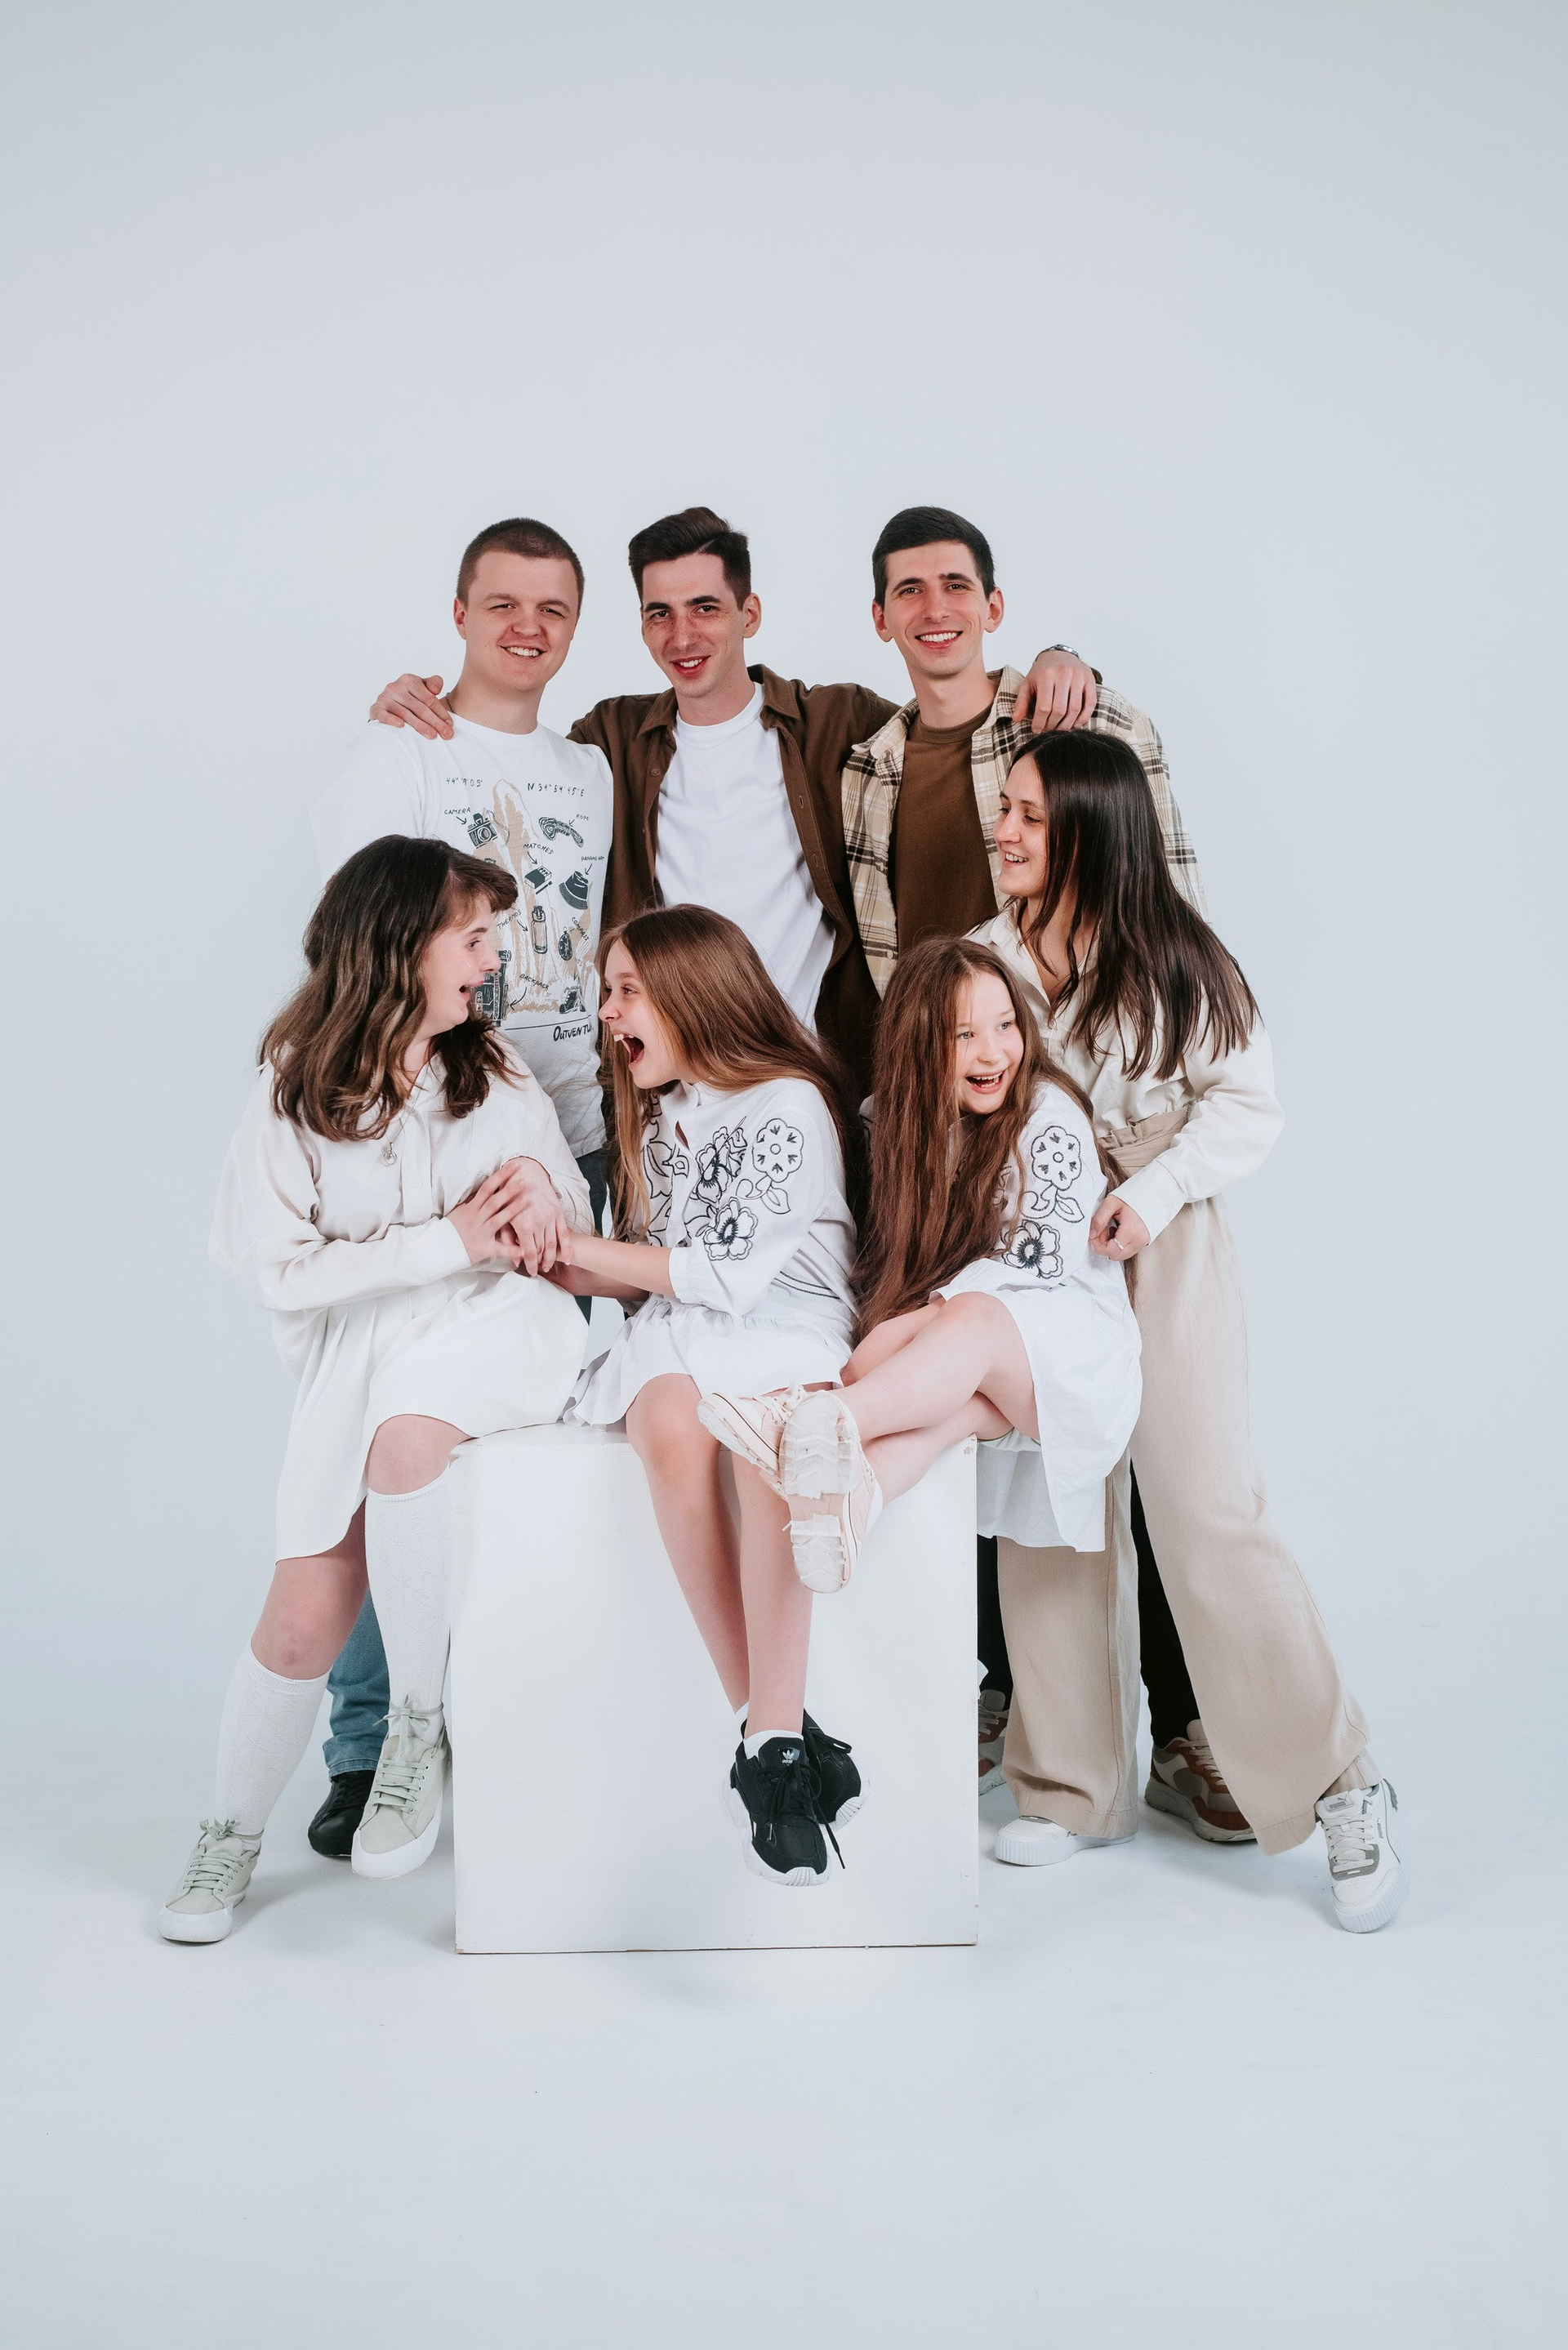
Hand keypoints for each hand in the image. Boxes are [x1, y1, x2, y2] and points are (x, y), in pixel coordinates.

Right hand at [370, 673, 453, 739]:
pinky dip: (391, 720)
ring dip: (420, 726)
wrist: (389, 703)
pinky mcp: (376, 708)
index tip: (450, 724)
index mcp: (409, 680)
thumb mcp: (423, 687)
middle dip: (435, 722)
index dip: (441, 712)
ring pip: (405, 714)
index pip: (428, 698)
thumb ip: (433, 684)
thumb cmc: (411, 697)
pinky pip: (383, 714)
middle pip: (419, 707)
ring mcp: (384, 697)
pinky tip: (401, 726)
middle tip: (447, 734)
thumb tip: (436, 688)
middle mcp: (396, 687)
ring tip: (432, 736)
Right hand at [447, 1159, 540, 1267]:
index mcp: (471, 1208)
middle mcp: (476, 1219)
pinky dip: (510, 1251)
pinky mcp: (483, 1249)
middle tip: (523, 1179)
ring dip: (512, 1210)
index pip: (487, 1188)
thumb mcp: (460, 1210)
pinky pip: (498, 1250)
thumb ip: (474, 1200)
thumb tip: (487, 1187)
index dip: (499, 1176)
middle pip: (494, 1201)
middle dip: (508, 1190)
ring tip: (527, 1200)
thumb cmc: (452, 1229)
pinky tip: (523, 1250)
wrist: (439, 1248)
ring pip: (498, 1220)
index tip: (512, 1167)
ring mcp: (480, 1233)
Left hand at [490, 1157, 572, 1276]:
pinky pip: (564, 1234)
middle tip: (538, 1270)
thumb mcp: (503, 1215)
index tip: (531, 1272)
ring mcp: (550, 1218)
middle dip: (540, 1263)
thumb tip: (515, 1259)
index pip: (529, 1252)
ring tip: (549, 1266)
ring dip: (552, 1258)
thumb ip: (508, 1238)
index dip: (530, 1265)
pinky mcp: (558, 1213)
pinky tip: (568, 1259)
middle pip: (542, 1251)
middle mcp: (539, 1222)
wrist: (525, 1172)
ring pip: (554, 1245)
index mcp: (523, 1224)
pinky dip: (567, 1248)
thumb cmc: (509, 1194)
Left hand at [1014, 648, 1097, 732]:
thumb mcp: (1028, 683)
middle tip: (1047, 731)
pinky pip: (1090, 703)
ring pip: (1074, 709)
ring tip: (1059, 729)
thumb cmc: (1042, 672)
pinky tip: (1075, 724)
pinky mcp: (1090, 680)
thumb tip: (1015, 719)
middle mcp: (1064, 674)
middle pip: (1059, 710)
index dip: (1040, 723)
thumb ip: (1022, 701)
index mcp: (1046, 675)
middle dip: (1052, 725)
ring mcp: (1079, 676)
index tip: (1036, 730)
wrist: (1060, 654)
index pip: (1044, 707)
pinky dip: (1083, 717)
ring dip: (1067, 724)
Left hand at [1090, 1194, 1150, 1261]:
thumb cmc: (1134, 1194)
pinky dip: (1120, 1244)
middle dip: (1104, 1246)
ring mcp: (1144, 1241)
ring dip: (1112, 1245)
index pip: (1110, 1250)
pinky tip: (1119, 1230)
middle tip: (1102, 1231)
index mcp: (1131, 1231)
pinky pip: (1129, 1250)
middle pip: (1116, 1256)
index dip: (1098, 1245)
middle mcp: (1139, 1240)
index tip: (1094, 1235)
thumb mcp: (1111, 1202)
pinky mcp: (1145, 1240)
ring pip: (1122, 1254)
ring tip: (1111, 1228)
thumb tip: (1092, 1234)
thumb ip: (1099, 1219)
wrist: (1153, 1191)